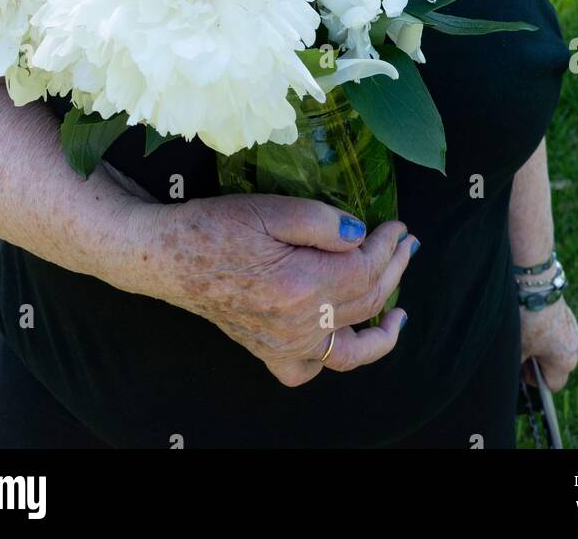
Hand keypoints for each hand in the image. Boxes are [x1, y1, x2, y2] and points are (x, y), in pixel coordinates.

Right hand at [118, 192, 415, 387]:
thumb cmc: (216, 225)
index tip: (398, 225)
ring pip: (350, 350)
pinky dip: (332, 360)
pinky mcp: (267, 352)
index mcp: (302, 284)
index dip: (388, 245)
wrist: (170, 256)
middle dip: (393, 270)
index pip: (365, 269)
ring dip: (382, 331)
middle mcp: (298, 324)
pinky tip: (343, 340)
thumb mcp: (271, 207)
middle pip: (365, 302)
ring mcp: (283, 345)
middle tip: (407, 245)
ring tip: (400, 312)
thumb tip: (361, 235)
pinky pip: (308, 370)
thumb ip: (322, 221)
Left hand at [519, 296, 577, 391]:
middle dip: (539, 362)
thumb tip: (515, 370)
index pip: (553, 384)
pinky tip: (534, 321)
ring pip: (557, 348)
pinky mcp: (570, 316)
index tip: (522, 367)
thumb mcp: (518, 347)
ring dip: (544, 346)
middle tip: (523, 349)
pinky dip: (547, 332)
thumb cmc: (529, 320)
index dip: (535, 380)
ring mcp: (574, 331)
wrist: (536, 285)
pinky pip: (559, 332)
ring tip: (528, 334)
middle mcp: (575, 348)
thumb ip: (519, 365)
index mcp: (565, 362)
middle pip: (556, 367)